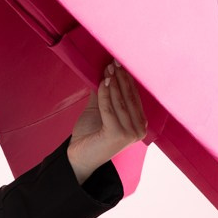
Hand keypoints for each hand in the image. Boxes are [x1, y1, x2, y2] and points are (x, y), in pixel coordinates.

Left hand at [67, 59, 148, 181]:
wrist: (78, 157)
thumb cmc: (89, 135)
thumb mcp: (98, 110)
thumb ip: (104, 94)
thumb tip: (105, 71)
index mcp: (139, 125)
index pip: (134, 97)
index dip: (127, 79)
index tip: (120, 62)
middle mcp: (139, 131)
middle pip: (130, 98)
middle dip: (121, 77)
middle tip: (115, 60)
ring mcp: (130, 134)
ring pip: (121, 102)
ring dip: (113, 82)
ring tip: (108, 67)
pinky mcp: (118, 135)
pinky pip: (110, 109)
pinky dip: (106, 94)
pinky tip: (103, 81)